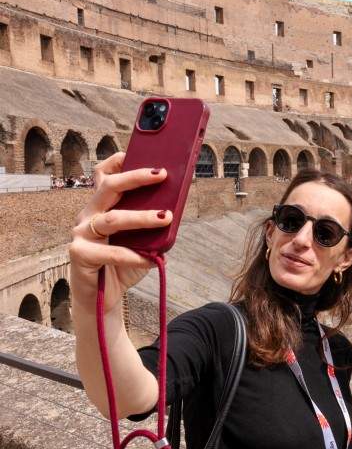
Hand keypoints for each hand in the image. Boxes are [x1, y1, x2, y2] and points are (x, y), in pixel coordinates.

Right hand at [68, 152, 172, 311]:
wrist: (103, 297)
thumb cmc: (124, 263)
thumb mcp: (143, 240)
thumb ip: (153, 224)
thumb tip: (175, 209)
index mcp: (102, 205)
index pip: (104, 175)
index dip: (118, 161)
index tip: (139, 151)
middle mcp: (89, 214)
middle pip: (109, 187)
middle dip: (136, 177)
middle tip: (162, 174)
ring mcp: (82, 233)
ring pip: (113, 218)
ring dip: (143, 217)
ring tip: (166, 217)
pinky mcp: (80, 254)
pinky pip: (109, 252)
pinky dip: (132, 256)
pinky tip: (150, 259)